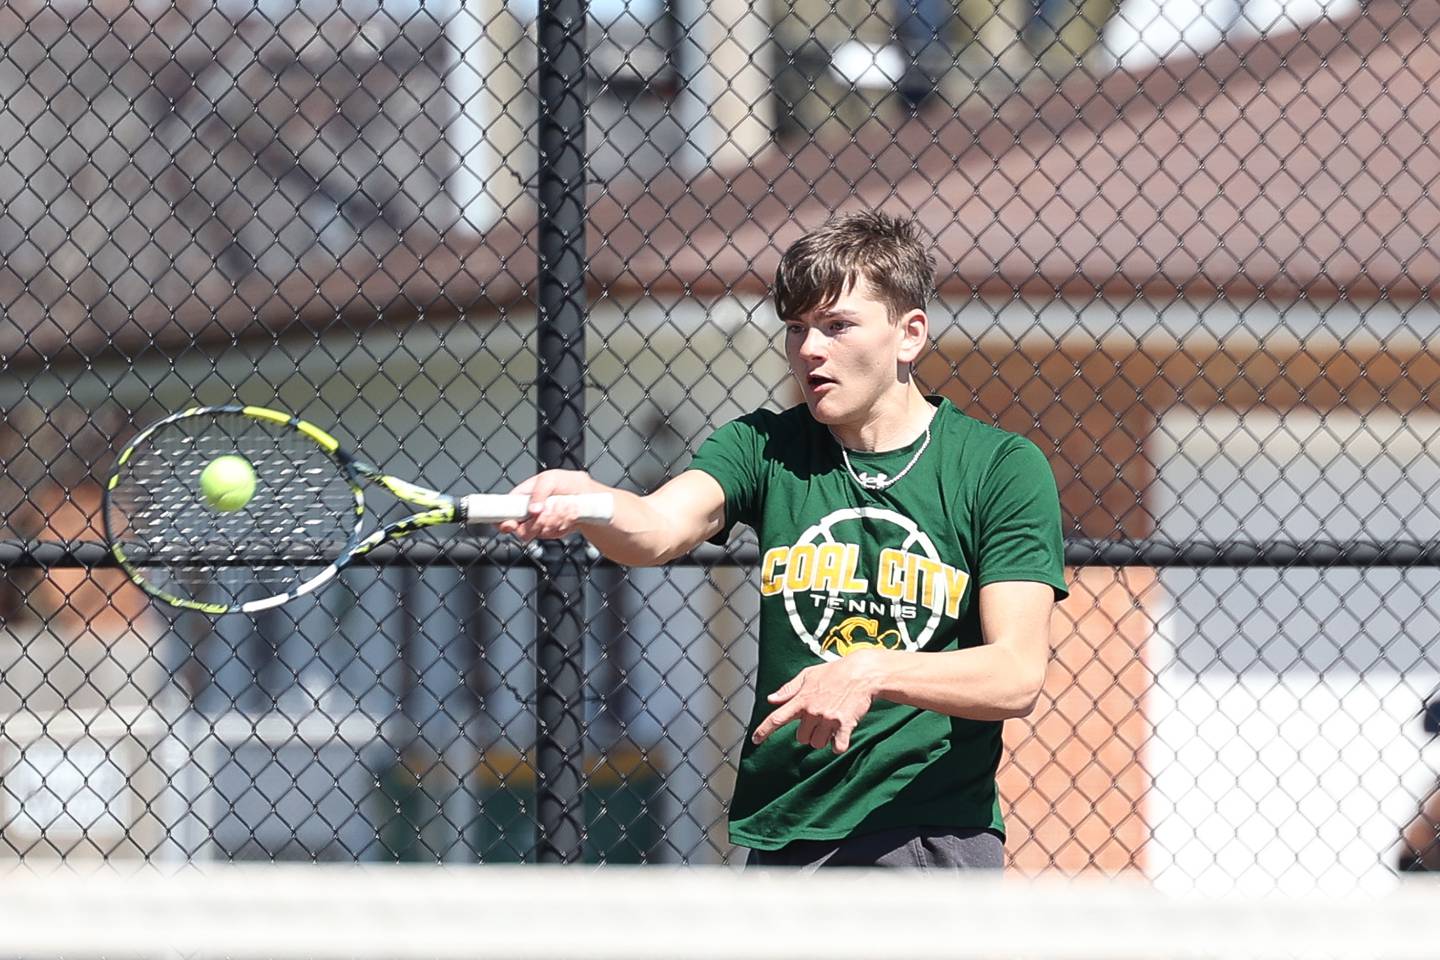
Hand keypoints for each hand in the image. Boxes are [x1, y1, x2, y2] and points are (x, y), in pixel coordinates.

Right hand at [496, 469, 600, 540]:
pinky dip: (561, 524)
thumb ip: (539, 493)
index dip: (503, 521)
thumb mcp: (549, 480)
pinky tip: (566, 514)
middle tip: (547, 511)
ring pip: (537, 532)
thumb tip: (533, 509)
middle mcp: (527, 512)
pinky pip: (552, 534)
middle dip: (536, 522)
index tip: (511, 524)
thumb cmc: (565, 482)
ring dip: (552, 521)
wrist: (584, 494)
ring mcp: (538, 523)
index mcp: (521, 497)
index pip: (503, 511)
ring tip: (560, 506)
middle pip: (520, 529)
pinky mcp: (550, 531)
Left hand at [751, 650, 885, 753]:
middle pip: (801, 738)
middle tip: (819, 719)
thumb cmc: (835, 673)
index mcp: (801, 699)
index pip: (777, 718)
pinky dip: (838, 745)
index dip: (764, 730)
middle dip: (808, 732)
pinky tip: (841, 735)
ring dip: (823, 738)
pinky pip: (837, 747)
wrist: (863, 672)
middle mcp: (812, 710)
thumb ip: (789, 690)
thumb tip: (771, 699)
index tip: (755, 740)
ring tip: (832, 722)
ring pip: (818, 743)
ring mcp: (828, 718)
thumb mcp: (808, 676)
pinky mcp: (845, 724)